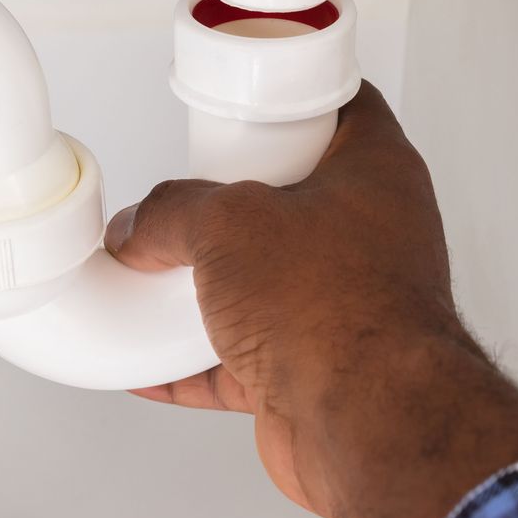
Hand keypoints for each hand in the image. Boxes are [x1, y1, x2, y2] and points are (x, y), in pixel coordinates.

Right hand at [107, 84, 517, 517]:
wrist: (367, 421)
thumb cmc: (342, 311)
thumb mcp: (228, 224)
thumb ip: (173, 213)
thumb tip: (141, 226)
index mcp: (377, 172)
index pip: (341, 105)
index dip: (292, 97)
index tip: (247, 100)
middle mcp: (372, 235)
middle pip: (293, 200)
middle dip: (233, 205)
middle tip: (188, 195)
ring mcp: (348, 304)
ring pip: (268, 282)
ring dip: (210, 287)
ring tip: (156, 277)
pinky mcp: (319, 369)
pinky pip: (244, 358)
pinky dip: (194, 363)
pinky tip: (151, 365)